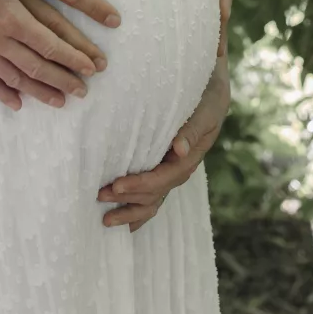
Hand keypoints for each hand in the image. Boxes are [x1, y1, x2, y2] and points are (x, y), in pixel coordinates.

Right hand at [0, 0, 119, 93]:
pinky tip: (16, 103)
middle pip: (36, 66)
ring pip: (14, 77)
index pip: (49, 44)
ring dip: (38, 91)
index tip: (91, 68)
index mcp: (10, 15)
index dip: (72, 58)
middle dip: (62, 80)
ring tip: (59, 102)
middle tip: (84, 92)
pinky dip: (3, 92)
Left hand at [97, 59, 230, 231]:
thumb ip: (192, 130)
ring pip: (152, 200)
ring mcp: (172, 171)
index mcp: (188, 158)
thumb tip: (179, 149)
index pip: (162, 178)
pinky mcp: (164, 167)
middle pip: (153, 193)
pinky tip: (124, 223)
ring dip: (129, 210)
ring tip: (106, 219)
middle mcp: (180, 169)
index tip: (116, 185)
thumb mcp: (205, 111)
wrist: (213, 90)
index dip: (139, 184)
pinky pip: (152, 194)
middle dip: (127, 199)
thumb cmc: (206, 97)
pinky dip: (137, 210)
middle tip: (99, 196)